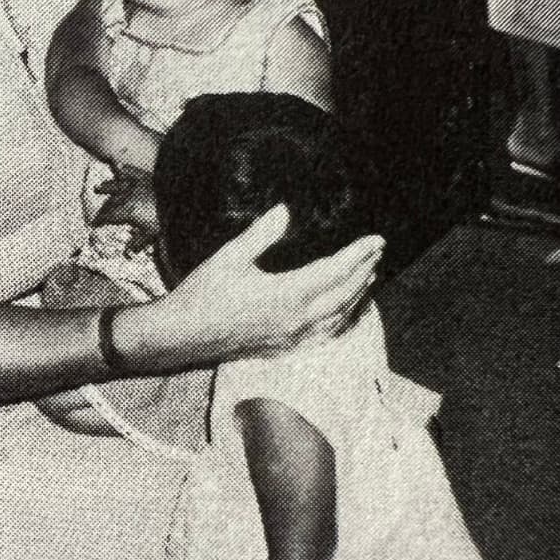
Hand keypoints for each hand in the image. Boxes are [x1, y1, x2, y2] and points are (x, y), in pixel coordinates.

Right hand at [93, 169, 159, 249]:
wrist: (179, 202)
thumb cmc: (165, 219)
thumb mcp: (151, 233)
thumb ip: (137, 242)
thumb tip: (127, 253)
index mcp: (127, 210)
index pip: (109, 215)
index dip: (100, 220)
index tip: (94, 223)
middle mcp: (128, 195)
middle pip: (111, 202)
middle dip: (103, 208)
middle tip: (99, 213)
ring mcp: (136, 184)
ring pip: (117, 185)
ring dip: (107, 187)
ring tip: (99, 188)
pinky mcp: (146, 176)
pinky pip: (131, 171)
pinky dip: (124, 169)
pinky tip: (119, 167)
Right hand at [150, 205, 383, 366]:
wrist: (181, 336)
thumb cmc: (202, 295)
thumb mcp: (229, 257)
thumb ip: (261, 234)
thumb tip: (285, 211)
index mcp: (287, 295)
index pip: (335, 271)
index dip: (358, 254)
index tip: (376, 239)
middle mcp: (296, 320)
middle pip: (345, 294)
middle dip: (364, 271)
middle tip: (377, 252)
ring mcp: (292, 337)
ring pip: (339, 318)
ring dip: (358, 295)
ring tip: (369, 276)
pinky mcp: (283, 348)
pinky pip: (324, 336)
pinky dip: (342, 322)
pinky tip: (345, 313)